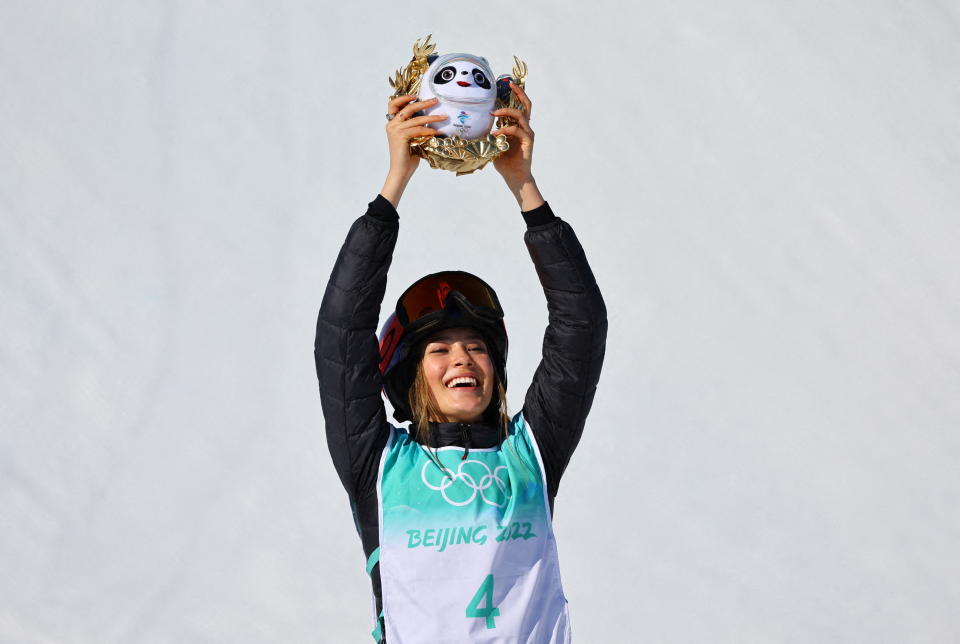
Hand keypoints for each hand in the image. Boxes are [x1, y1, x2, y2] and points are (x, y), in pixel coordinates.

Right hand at [380, 96, 446, 206]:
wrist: (401, 171)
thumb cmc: (408, 157)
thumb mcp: (412, 138)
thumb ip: (415, 127)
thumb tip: (430, 119)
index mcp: (392, 124)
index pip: (393, 104)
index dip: (403, 98)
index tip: (416, 96)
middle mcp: (391, 125)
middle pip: (407, 107)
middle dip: (423, 103)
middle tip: (436, 100)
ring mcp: (395, 130)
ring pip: (415, 118)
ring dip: (432, 117)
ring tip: (444, 116)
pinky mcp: (400, 136)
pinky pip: (418, 129)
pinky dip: (429, 130)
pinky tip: (438, 132)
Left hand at [491, 84, 543, 210]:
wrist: (514, 176)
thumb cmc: (504, 161)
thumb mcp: (492, 144)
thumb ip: (488, 134)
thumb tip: (474, 128)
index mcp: (517, 126)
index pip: (519, 106)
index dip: (515, 94)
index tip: (507, 85)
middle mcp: (524, 127)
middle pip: (526, 105)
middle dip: (519, 93)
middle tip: (510, 85)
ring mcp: (527, 134)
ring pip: (521, 115)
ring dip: (507, 111)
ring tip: (494, 113)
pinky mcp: (528, 141)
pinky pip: (517, 130)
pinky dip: (505, 129)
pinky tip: (495, 133)